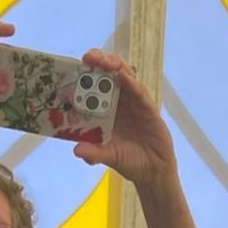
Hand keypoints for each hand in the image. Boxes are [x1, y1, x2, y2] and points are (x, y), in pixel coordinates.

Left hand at [72, 50, 176, 187]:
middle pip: (107, 74)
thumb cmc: (129, 160)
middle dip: (98, 62)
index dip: (84, 74)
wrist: (153, 170)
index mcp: (104, 110)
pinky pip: (138, 91)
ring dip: (114, 66)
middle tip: (89, 58)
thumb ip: (94, 154)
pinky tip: (123, 75)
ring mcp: (133, 101)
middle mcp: (117, 101)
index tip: (74, 66)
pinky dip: (131, 82)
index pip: (92, 86)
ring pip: (123, 75)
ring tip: (105, 62)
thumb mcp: (108, 157)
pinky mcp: (147, 106)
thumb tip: (77, 150)